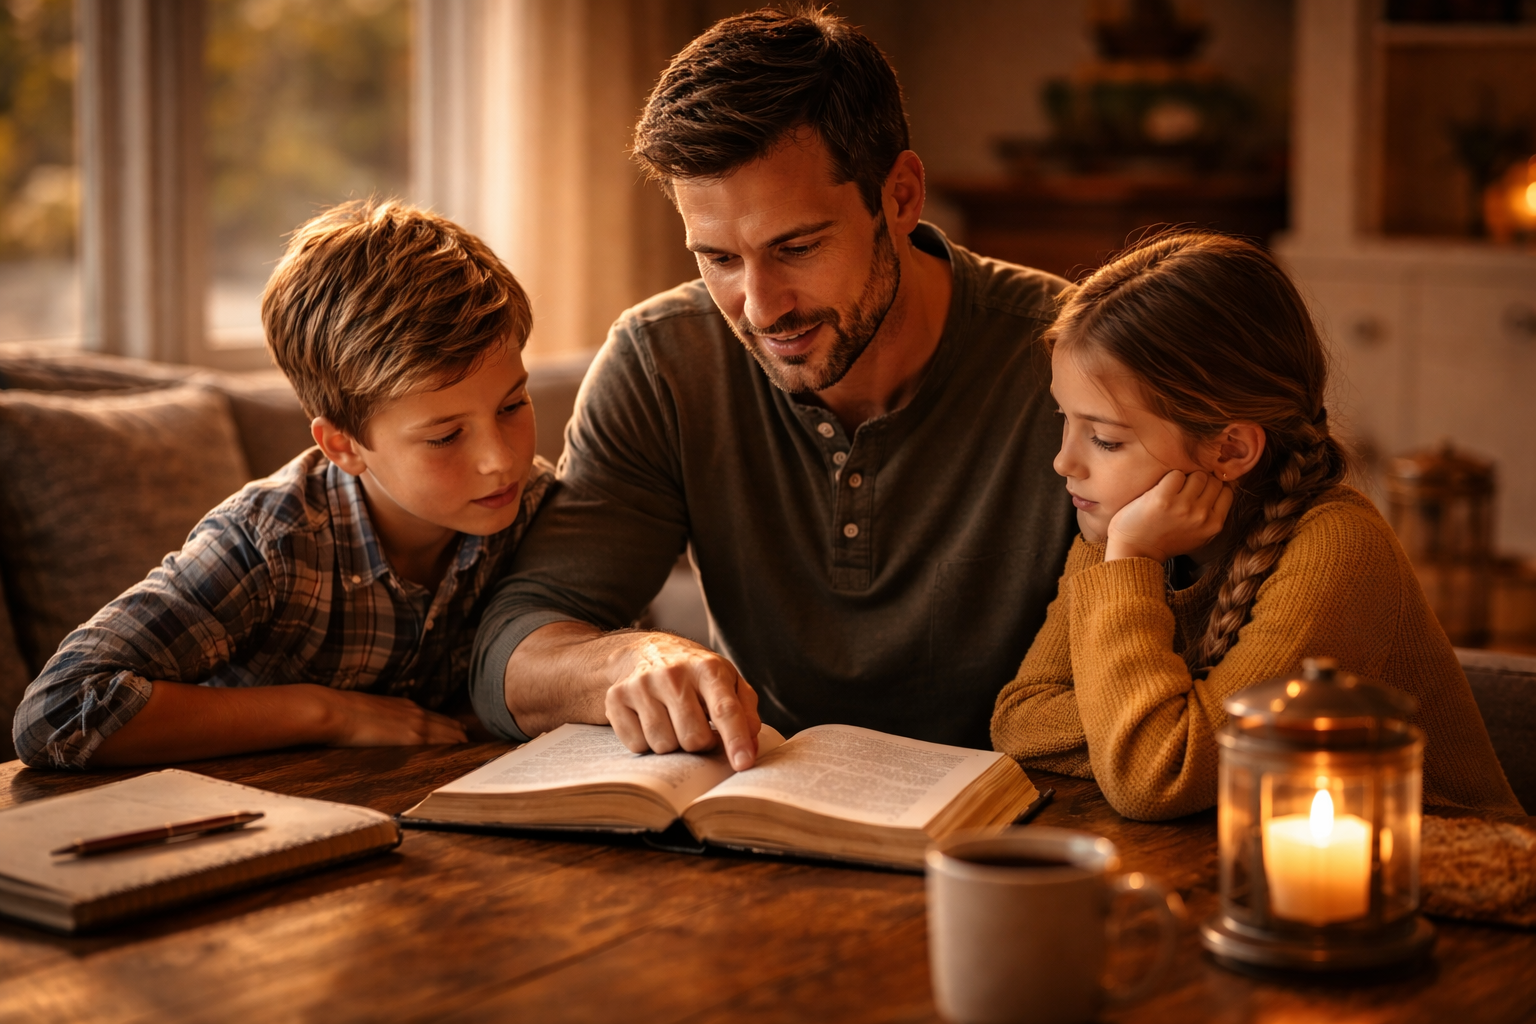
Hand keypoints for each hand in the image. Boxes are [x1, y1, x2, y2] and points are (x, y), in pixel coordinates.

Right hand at [315, 686, 468, 746]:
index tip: (461, 735)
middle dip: (461, 736)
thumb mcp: (371, 711)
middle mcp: (416, 713)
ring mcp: (416, 724)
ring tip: (473, 753)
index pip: (436, 718)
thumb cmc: (344, 713)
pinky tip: (461, 756)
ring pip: (449, 734)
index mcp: (406, 707)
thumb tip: (385, 732)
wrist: (336, 711)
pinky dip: (452, 749)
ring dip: (460, 743)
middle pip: (448, 726)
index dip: (450, 728)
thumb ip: (384, 720)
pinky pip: (440, 744)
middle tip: (474, 747)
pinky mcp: (412, 737)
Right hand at [604, 632, 761, 769]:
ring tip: (673, 723)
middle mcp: (673, 674)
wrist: (645, 651)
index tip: (743, 763)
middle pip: (693, 738)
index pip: (724, 710)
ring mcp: (642, 685)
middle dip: (701, 744)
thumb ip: (745, 712)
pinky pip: (637, 745)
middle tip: (700, 729)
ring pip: (664, 745)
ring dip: (673, 745)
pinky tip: (651, 722)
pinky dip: (647, 743)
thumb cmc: (694, 674)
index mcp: (707, 668)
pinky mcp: (616, 698)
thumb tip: (749, 746)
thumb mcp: (727, 681)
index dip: (736, 739)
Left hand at [1105, 470, 1232, 563]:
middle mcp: (1201, 515)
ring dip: (1185, 479)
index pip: (1227, 491)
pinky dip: (1168, 479)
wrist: (1135, 551)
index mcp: (1214, 525)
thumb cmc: (1166, 542)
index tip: (1201, 491)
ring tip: (1173, 492)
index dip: (1213, 487)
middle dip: (1200, 482)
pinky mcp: (1163, 498)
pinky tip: (1160, 492)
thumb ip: (1212, 516)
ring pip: (1197, 475)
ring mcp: (1183, 506)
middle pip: (1212, 480)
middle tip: (1185, 491)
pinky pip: (1176, 474)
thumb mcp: (1199, 536)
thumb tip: (1225, 486)